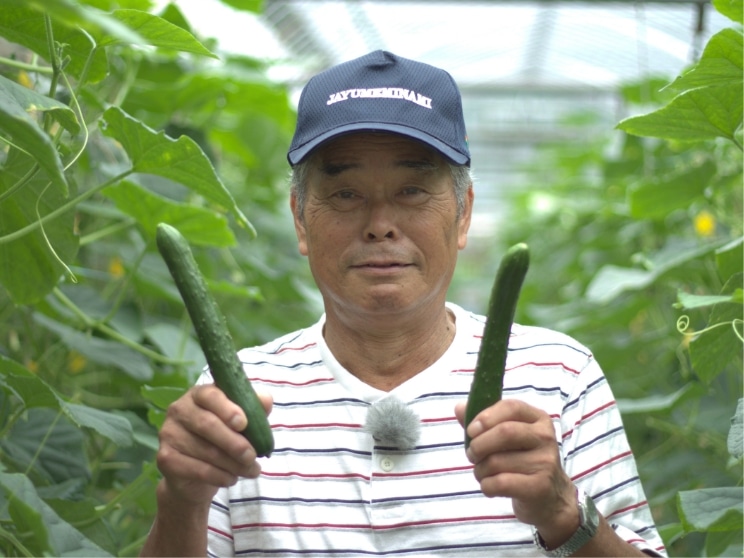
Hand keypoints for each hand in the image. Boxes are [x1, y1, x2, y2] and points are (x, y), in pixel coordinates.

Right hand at [156, 384, 272, 505]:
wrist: (196, 475)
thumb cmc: (223, 439)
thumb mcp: (242, 422)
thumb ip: (254, 408)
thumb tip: (266, 400)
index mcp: (199, 394)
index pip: (211, 395)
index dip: (228, 409)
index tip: (244, 423)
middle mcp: (179, 409)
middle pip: (207, 424)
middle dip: (235, 443)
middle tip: (252, 456)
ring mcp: (169, 433)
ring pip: (205, 450)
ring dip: (232, 464)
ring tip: (250, 470)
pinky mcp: (165, 458)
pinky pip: (196, 469)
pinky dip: (219, 476)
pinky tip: (231, 479)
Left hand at [454, 399, 578, 545]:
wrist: (550, 498)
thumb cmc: (522, 461)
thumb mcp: (507, 438)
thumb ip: (484, 422)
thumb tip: (459, 408)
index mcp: (538, 419)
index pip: (511, 407)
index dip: (486, 416)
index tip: (470, 431)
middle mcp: (545, 437)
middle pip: (505, 432)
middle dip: (479, 445)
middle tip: (472, 455)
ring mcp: (545, 462)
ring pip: (497, 461)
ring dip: (480, 470)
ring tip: (483, 473)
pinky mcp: (540, 486)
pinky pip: (501, 483)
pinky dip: (486, 486)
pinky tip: (490, 487)